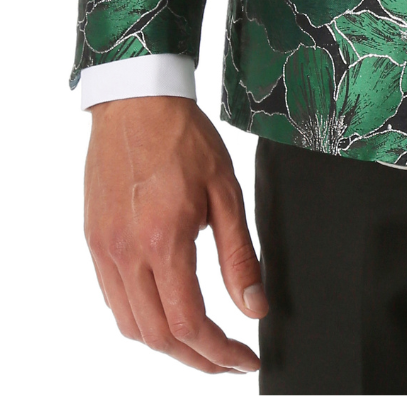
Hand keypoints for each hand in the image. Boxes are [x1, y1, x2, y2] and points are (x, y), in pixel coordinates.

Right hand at [84, 96, 267, 373]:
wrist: (137, 102)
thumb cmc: (183, 137)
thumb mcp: (226, 192)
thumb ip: (239, 255)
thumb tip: (254, 306)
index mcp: (164, 241)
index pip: (190, 323)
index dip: (220, 353)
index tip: (245, 359)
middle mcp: (127, 254)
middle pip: (158, 337)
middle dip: (197, 359)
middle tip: (228, 361)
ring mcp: (105, 251)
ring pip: (131, 327)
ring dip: (168, 345)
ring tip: (202, 344)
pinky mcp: (94, 242)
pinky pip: (114, 300)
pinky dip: (141, 320)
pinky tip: (166, 312)